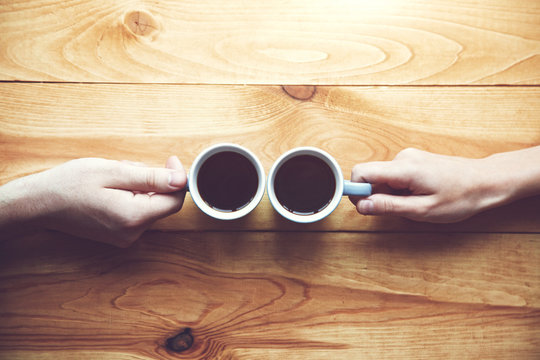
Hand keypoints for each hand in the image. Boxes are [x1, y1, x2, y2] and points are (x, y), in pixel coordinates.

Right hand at [0, 156, 186, 246]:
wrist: (39, 204)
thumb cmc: (71, 184)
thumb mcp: (114, 172)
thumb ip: (151, 178)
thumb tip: (181, 180)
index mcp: (134, 217)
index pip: (175, 201)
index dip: (177, 179)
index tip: (168, 161)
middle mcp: (132, 233)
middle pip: (163, 203)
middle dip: (153, 181)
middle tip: (128, 167)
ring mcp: (125, 237)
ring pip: (150, 206)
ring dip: (141, 187)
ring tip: (115, 177)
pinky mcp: (118, 235)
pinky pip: (137, 212)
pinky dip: (131, 196)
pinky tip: (111, 189)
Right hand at [349, 148, 516, 222]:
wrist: (486, 181)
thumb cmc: (461, 196)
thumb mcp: (423, 210)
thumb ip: (389, 207)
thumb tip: (362, 205)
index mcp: (403, 168)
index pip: (361, 172)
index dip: (356, 191)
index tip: (364, 207)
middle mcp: (402, 158)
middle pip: (370, 176)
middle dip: (376, 196)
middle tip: (400, 209)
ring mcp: (408, 158)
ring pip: (382, 178)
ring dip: (390, 194)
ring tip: (415, 203)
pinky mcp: (413, 161)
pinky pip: (393, 176)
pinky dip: (399, 189)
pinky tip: (418, 195)